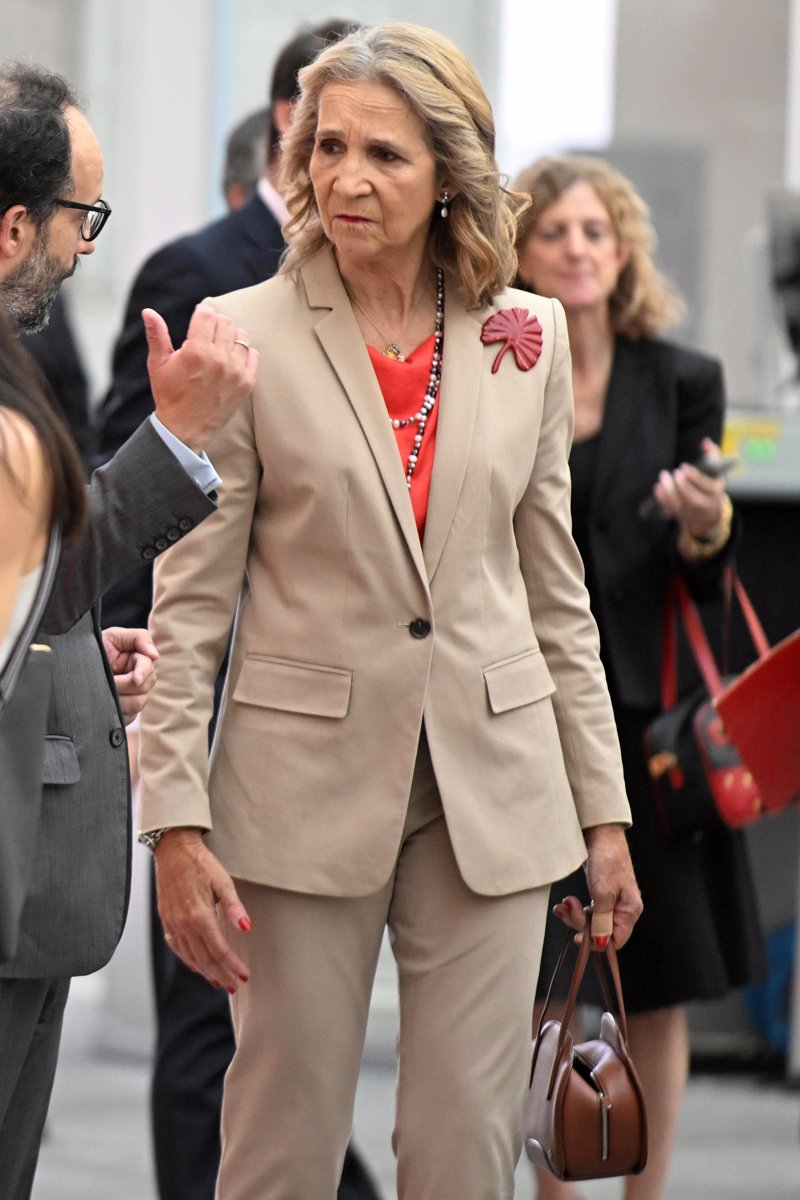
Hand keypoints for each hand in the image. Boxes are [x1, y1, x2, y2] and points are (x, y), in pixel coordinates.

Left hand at [102, 626, 158, 724]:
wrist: (75, 666)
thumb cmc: (95, 648)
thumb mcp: (114, 636)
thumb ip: (139, 638)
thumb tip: (155, 656)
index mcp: (140, 662)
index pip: (148, 669)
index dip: (142, 674)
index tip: (134, 678)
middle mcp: (141, 681)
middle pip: (144, 689)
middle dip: (124, 685)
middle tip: (107, 681)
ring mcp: (134, 698)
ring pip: (137, 704)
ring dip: (119, 698)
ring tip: (102, 691)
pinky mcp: (126, 713)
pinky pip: (128, 717)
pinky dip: (116, 711)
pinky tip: (105, 703)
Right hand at [143, 302, 258, 453]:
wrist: (185, 429)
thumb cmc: (169, 395)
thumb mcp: (158, 364)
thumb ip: (156, 335)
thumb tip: (148, 311)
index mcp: (196, 352)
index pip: (208, 315)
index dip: (204, 311)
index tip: (201, 314)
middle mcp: (218, 360)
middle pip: (226, 323)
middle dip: (215, 323)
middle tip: (207, 333)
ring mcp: (235, 372)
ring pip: (241, 336)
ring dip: (230, 336)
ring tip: (219, 345)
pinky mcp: (246, 384)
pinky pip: (253, 355)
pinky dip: (244, 353)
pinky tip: (231, 358)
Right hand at [154, 829, 250, 991]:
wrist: (173, 849)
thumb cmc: (200, 863)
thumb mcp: (223, 881)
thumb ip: (234, 907)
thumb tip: (246, 928)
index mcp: (200, 915)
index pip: (219, 949)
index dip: (232, 965)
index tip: (243, 975)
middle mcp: (184, 923)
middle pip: (204, 958)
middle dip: (220, 974)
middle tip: (233, 985)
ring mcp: (172, 922)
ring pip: (189, 956)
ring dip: (205, 971)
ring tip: (218, 981)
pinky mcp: (166, 919)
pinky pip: (176, 946)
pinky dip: (187, 959)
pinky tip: (196, 965)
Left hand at [554, 824, 641, 949]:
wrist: (601, 833)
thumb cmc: (607, 859)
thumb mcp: (603, 893)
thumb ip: (602, 920)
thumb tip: (601, 943)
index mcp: (629, 910)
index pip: (616, 940)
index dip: (596, 942)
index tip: (577, 937)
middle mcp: (622, 908)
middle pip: (601, 931)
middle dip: (580, 923)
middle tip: (566, 910)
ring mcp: (611, 901)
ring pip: (592, 920)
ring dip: (574, 915)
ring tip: (563, 903)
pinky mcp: (601, 893)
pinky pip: (588, 910)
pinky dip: (575, 908)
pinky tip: (566, 903)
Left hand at [651, 437, 727, 537]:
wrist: (709, 512)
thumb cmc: (710, 484)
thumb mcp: (716, 471)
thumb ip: (712, 455)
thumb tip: (705, 441)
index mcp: (716, 492)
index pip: (709, 487)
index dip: (696, 477)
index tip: (683, 467)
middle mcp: (705, 504)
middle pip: (694, 499)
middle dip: (683, 486)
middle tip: (675, 473)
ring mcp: (692, 512)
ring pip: (681, 506)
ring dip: (670, 492)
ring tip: (663, 476)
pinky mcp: (680, 516)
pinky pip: (670, 510)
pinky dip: (663, 500)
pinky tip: (658, 487)